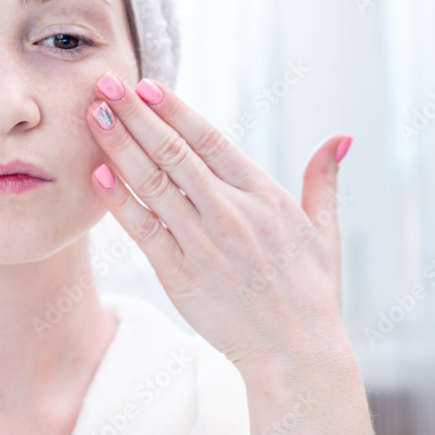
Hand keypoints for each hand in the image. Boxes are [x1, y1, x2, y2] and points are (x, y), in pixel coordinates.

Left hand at [86, 71, 353, 374]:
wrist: (295, 353)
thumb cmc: (310, 291)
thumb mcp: (324, 231)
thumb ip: (323, 181)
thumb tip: (341, 138)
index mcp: (265, 196)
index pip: (211, 140)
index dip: (175, 110)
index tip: (146, 85)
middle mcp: (232, 213)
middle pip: (174, 153)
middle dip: (136, 114)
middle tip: (106, 82)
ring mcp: (204, 243)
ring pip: (154, 184)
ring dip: (119, 146)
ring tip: (93, 115)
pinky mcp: (180, 275)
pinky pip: (143, 230)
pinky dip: (120, 201)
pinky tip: (99, 173)